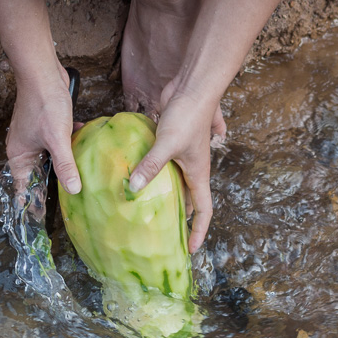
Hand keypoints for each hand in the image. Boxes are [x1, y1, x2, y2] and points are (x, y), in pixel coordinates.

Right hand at [5, 65, 81, 194]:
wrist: (43, 73)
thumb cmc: (44, 104)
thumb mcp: (57, 138)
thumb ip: (65, 165)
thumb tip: (73, 190)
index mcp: (20, 154)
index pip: (23, 186)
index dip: (32, 201)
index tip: (39, 217)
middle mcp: (26, 148)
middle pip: (39, 173)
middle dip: (53, 185)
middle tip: (68, 201)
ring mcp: (37, 137)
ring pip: (52, 158)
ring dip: (65, 165)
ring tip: (80, 180)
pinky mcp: (49, 126)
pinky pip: (60, 143)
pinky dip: (71, 145)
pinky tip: (85, 145)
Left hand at [129, 82, 225, 252]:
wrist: (193, 88)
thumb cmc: (189, 117)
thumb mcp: (169, 144)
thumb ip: (151, 166)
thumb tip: (133, 188)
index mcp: (198, 174)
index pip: (204, 210)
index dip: (199, 231)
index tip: (190, 249)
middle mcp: (192, 168)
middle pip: (189, 200)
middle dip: (181, 219)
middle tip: (166, 235)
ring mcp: (182, 155)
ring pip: (174, 183)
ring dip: (164, 196)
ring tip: (147, 211)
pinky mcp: (170, 142)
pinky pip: (162, 164)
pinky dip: (151, 173)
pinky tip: (134, 177)